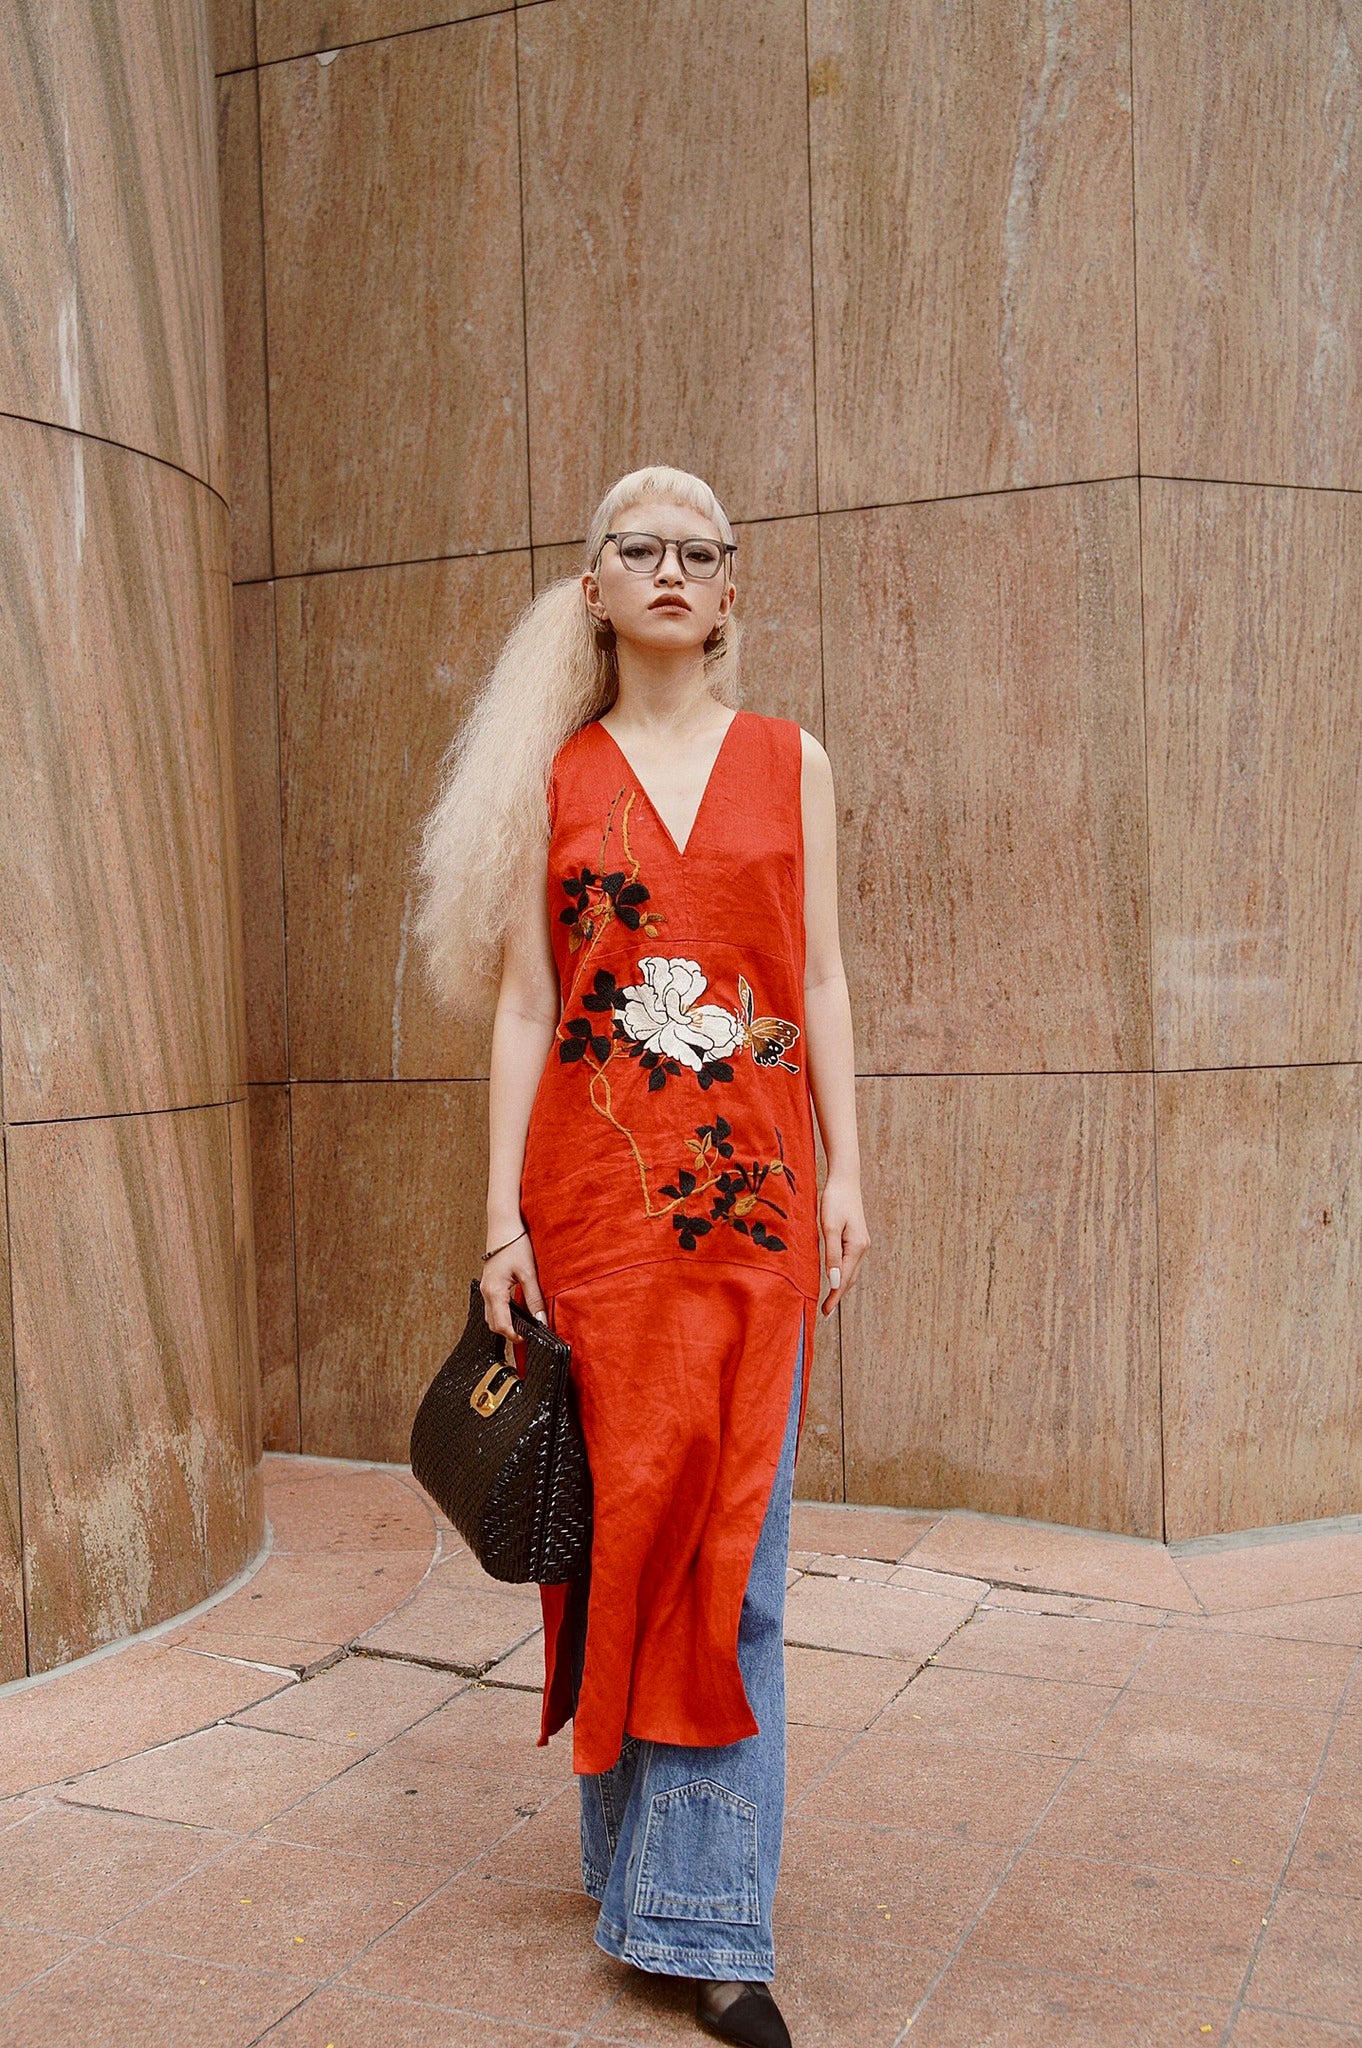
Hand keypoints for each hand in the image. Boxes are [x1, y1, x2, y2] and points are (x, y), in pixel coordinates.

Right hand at [480, 1229, 548, 1338]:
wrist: (503, 1226)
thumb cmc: (515, 1245)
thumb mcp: (529, 1273)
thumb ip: (534, 1298)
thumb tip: (541, 1319)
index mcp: (494, 1291)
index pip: (501, 1324)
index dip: (514, 1335)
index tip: (528, 1338)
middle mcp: (486, 1292)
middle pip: (493, 1323)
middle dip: (508, 1332)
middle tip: (527, 1333)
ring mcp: (485, 1288)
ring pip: (491, 1316)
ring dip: (504, 1323)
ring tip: (523, 1323)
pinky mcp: (488, 1283)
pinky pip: (492, 1305)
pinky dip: (502, 1313)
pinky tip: (515, 1310)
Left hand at [819, 1174, 869, 1317]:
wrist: (844, 1179)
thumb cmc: (835, 1200)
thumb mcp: (830, 1228)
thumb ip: (832, 1255)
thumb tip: (835, 1281)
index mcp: (857, 1247)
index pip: (844, 1279)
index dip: (834, 1297)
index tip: (825, 1313)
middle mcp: (862, 1247)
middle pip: (850, 1278)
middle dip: (838, 1295)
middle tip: (825, 1312)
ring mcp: (861, 1243)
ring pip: (851, 1271)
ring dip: (841, 1286)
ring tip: (829, 1300)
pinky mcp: (856, 1237)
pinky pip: (850, 1262)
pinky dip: (843, 1273)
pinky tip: (835, 1277)